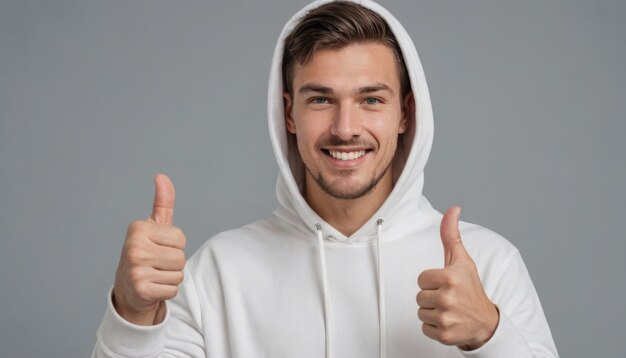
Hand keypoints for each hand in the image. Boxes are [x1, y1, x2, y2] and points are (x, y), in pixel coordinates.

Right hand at [112, 174, 186, 324]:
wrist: (128, 289)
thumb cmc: (146, 252)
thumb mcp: (153, 227)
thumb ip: (162, 202)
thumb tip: (161, 176)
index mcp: (138, 229)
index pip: (180, 238)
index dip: (175, 245)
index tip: (158, 247)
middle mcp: (134, 247)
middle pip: (180, 257)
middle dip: (174, 263)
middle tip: (156, 264)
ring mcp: (136, 269)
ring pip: (178, 274)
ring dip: (171, 277)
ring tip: (155, 274)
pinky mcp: (141, 289)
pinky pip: (172, 289)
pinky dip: (166, 291)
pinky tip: (152, 287)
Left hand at [416, 206, 498, 349]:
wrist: (486, 321)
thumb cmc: (471, 288)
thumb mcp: (462, 260)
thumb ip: (451, 234)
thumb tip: (453, 209)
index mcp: (449, 278)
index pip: (421, 279)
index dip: (431, 281)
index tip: (446, 284)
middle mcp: (448, 298)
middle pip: (419, 296)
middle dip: (431, 296)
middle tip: (448, 297)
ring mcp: (446, 317)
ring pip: (420, 312)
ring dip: (432, 311)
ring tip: (448, 309)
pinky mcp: (443, 334)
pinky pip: (424, 328)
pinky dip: (433, 327)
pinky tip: (447, 321)